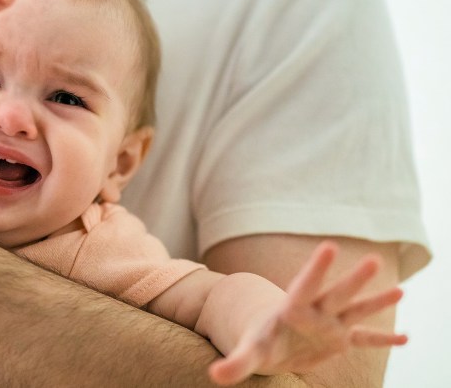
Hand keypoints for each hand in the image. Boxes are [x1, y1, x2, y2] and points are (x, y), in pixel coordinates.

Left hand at [209, 241, 406, 385]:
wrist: (269, 342)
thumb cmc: (259, 340)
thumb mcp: (249, 352)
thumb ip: (235, 363)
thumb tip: (215, 374)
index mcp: (293, 309)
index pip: (305, 285)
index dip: (316, 268)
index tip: (328, 246)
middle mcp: (316, 312)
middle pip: (336, 293)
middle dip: (354, 280)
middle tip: (373, 260)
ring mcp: (330, 324)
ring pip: (355, 310)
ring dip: (376, 301)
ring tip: (400, 291)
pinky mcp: (339, 339)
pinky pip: (365, 339)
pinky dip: (383, 340)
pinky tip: (405, 339)